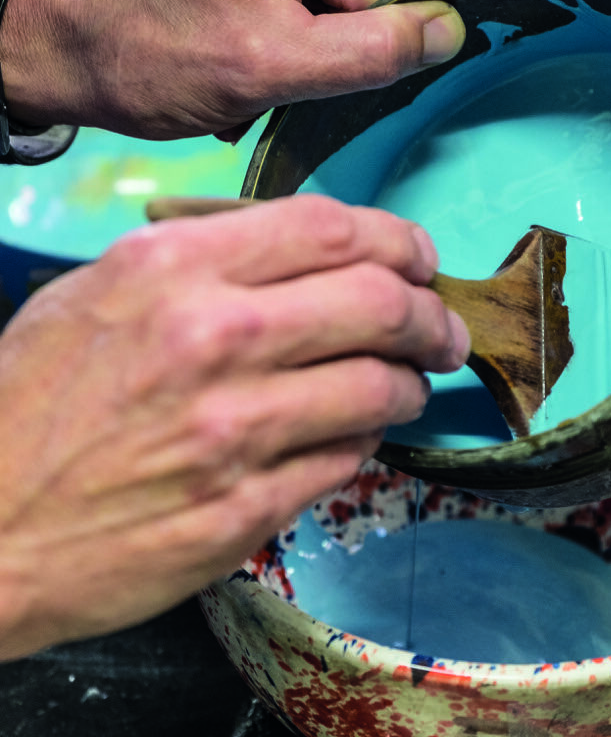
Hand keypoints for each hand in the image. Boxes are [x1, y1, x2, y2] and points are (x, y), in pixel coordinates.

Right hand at [0, 196, 468, 659]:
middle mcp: (212, 339)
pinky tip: (348, 439)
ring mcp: (233, 431)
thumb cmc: (27, 410)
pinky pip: (344, 462)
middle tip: (443, 332)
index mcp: (171, 271)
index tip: (418, 260)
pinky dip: (361, 444)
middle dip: (432, 316)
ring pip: (379, 388)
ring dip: (410, 386)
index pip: (330, 228)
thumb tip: (297, 261)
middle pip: (379, 303)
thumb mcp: (94, 297)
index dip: (397, 240)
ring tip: (406, 388)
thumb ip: (197, 264)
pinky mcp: (244, 509)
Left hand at [2, 0, 531, 139]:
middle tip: (313, 75)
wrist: (66, 56)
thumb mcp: (271, 65)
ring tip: (269, 73)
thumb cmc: (142, 50)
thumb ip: (371, 52)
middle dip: (360, 25)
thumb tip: (447, 35)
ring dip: (327, 38)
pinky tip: (263, 61)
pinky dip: (304, 31)